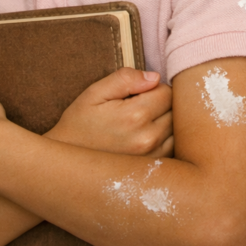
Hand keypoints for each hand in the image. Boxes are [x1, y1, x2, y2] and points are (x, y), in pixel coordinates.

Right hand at [48, 68, 173, 157]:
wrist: (67, 164)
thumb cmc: (78, 124)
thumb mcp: (94, 94)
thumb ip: (124, 79)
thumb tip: (155, 77)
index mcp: (135, 116)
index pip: (167, 92)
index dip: (154, 88)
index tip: (138, 94)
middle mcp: (148, 138)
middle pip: (175, 110)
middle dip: (162, 104)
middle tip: (139, 108)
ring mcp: (152, 156)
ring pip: (177, 129)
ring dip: (166, 122)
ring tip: (141, 124)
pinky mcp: (153, 168)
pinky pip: (173, 147)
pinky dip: (165, 139)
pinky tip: (145, 138)